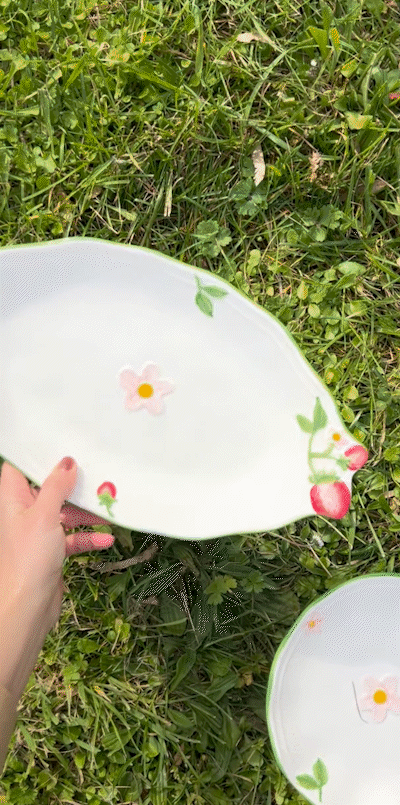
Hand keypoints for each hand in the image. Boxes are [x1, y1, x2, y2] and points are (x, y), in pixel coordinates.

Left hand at [0, 457, 114, 632]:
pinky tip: (106, 538)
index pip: (20, 467)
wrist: (27, 607)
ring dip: (86, 512)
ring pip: (64, 512)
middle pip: (48, 489)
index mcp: (14, 499)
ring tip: (110, 508)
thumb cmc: (28, 558)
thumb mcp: (44, 515)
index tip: (64, 444)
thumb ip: (56, 486)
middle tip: (96, 472)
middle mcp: (24, 512)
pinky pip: (72, 537)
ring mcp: (38, 532)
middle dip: (72, 484)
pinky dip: (88, 536)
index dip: (38, 455)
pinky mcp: (51, 551)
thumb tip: (67, 462)